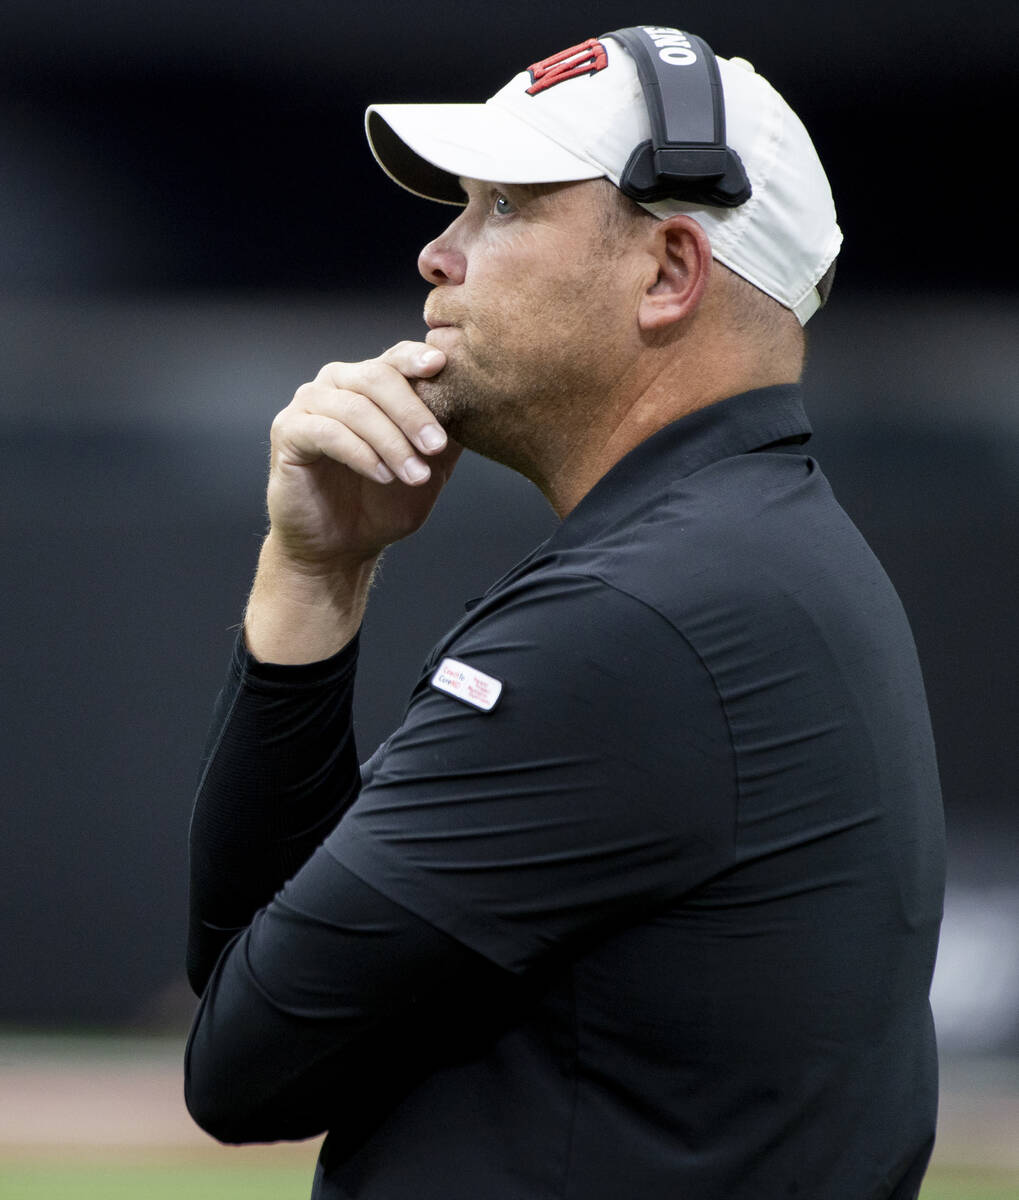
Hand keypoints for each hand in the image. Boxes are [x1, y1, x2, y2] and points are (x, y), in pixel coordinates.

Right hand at [243, 342, 461, 663]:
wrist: (340, 546)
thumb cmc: (383, 502)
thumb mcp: (429, 467)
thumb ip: (448, 435)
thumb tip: (480, 404)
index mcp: (371, 382)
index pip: (396, 357)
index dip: (417, 358)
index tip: (442, 367)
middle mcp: (338, 383)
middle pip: (378, 377)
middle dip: (413, 413)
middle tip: (437, 447)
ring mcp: (310, 404)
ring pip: (356, 407)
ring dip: (392, 441)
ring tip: (415, 474)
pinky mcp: (288, 431)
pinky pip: (327, 432)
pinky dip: (360, 453)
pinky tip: (382, 475)